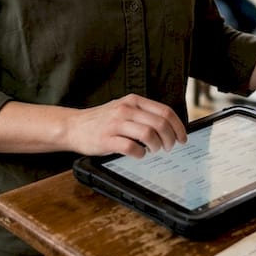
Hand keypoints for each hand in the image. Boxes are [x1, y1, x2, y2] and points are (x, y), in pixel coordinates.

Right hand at [66, 94, 186, 157]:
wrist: (73, 126)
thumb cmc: (101, 120)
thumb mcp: (122, 109)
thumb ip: (142, 113)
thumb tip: (168, 127)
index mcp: (133, 101)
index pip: (165, 112)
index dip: (178, 126)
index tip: (182, 137)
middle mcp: (125, 109)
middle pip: (160, 123)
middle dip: (170, 138)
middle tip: (169, 147)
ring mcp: (115, 124)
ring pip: (148, 134)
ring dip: (156, 146)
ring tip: (154, 150)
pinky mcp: (107, 139)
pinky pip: (131, 147)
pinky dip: (140, 153)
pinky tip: (139, 154)